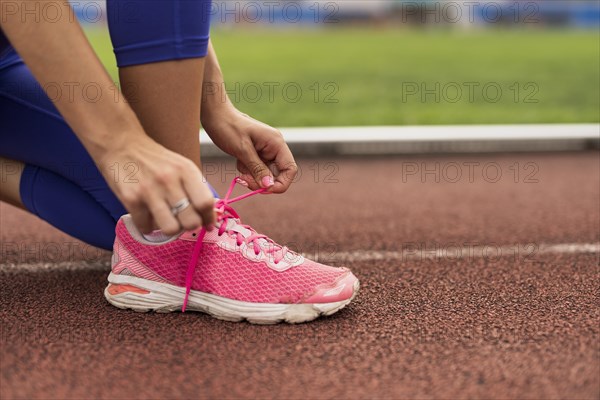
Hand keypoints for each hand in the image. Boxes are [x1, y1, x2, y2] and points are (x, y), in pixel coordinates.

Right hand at [98, 137, 215, 234]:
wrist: (121, 145)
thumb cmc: (156, 160)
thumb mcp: (181, 166)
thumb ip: (196, 188)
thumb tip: (210, 216)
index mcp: (186, 170)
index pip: (205, 202)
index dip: (209, 218)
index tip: (208, 225)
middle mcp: (169, 180)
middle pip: (191, 220)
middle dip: (190, 226)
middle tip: (183, 221)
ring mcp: (149, 190)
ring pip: (171, 229)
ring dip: (170, 229)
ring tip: (166, 220)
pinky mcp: (131, 199)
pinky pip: (146, 228)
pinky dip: (148, 227)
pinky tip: (147, 216)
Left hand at [202, 106, 297, 192]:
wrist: (216, 116)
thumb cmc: (228, 128)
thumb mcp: (242, 150)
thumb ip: (257, 168)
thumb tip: (269, 186)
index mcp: (276, 143)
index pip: (290, 169)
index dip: (281, 183)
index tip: (264, 190)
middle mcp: (275, 148)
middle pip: (278, 175)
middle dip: (262, 181)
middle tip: (244, 180)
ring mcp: (266, 152)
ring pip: (266, 175)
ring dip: (253, 177)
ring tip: (240, 167)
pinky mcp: (257, 155)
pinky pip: (257, 171)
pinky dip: (248, 171)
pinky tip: (239, 161)